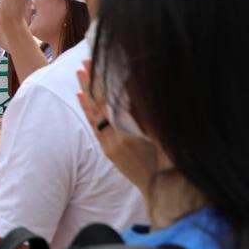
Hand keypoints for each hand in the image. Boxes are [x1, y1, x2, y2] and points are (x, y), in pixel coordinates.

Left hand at [76, 60, 157, 191]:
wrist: (160, 189)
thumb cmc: (168, 161)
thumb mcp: (162, 136)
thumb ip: (150, 116)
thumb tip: (140, 90)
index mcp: (132, 132)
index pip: (115, 100)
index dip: (107, 80)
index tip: (101, 61)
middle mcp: (118, 137)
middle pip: (102, 102)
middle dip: (94, 80)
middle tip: (86, 59)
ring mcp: (111, 144)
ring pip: (95, 112)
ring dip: (87, 90)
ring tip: (79, 71)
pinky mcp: (108, 151)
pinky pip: (94, 126)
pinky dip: (87, 109)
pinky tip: (80, 95)